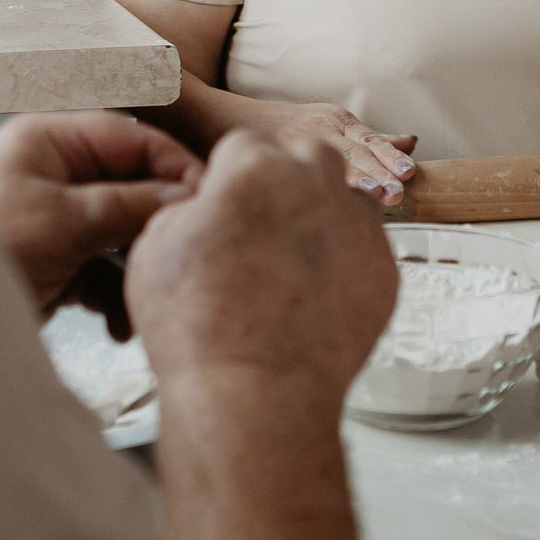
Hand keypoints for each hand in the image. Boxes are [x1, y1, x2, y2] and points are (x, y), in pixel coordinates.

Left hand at [0, 113, 202, 315]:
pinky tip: (119, 326)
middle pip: (133, 189)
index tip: (205, 201)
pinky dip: (115, 299)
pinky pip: (103, 273)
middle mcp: (58, 175)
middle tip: (182, 257)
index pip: (134, 141)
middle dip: (156, 228)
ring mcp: (58, 221)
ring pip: (123, 236)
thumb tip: (185, 196)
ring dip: (139, 271)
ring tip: (147, 303)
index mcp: (54, 142)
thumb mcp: (62, 221)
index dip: (174, 168)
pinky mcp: (57, 263)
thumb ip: (127, 205)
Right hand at [124, 130, 395, 399]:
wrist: (255, 394)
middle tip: (263, 228)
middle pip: (309, 156)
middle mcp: (315, 185)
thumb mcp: (154, 248)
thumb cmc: (200, 328)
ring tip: (291, 267)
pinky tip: (314, 299)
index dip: (230, 178)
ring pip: (347, 200)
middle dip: (289, 181)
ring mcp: (357, 227)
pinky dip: (345, 265)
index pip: (244, 146)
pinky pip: (366, 250)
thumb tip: (204, 209)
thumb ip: (187, 209)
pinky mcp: (385, 270)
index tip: (226, 207)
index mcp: (254, 167)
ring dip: (323, 219)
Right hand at [270, 102, 416, 205]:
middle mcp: (322, 133)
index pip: (369, 140)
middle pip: (354, 154)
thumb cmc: (304, 126)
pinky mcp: (281, 163)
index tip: (407, 171)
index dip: (389, 156)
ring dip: (354, 182)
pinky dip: (320, 191)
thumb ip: (375, 138)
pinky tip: (333, 206)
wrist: (251, 123)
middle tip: (396, 193)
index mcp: (339, 123)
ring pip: (329, 165)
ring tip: (374, 197)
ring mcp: (300, 149)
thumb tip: (411, 143)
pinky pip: (303, 177)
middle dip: (377, 174)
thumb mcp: (339, 124)